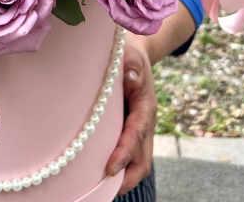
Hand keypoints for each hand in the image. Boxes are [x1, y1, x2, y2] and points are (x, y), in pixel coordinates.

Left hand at [105, 38, 156, 195]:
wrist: (136, 56)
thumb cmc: (130, 56)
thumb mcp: (131, 55)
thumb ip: (132, 65)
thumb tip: (131, 77)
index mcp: (145, 106)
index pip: (136, 135)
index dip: (124, 153)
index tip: (109, 168)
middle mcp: (145, 122)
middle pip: (143, 159)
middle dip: (127, 178)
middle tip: (103, 190)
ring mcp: (140, 129)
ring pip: (138, 161)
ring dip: (123, 177)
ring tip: (100, 189)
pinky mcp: (131, 130)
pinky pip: (130, 154)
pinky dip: (119, 168)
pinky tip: (98, 174)